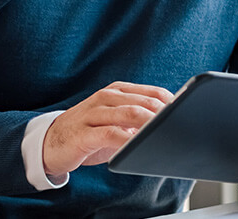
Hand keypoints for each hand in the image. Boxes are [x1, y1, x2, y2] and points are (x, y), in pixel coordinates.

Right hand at [42, 81, 173, 178]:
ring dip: (150, 124)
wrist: (49, 143)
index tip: (188, 115)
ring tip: (165, 133)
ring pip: (129, 113)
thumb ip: (138, 120)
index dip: (172, 103)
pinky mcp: (83, 133)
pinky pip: (110, 134)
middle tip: (180, 126)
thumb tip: (169, 126)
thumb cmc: (89, 133)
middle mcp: (106, 97)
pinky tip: (138, 145)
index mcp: (117, 91)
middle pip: (144, 102)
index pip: (153, 92)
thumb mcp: (115, 121)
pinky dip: (127, 139)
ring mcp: (93, 113)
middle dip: (165, 114)